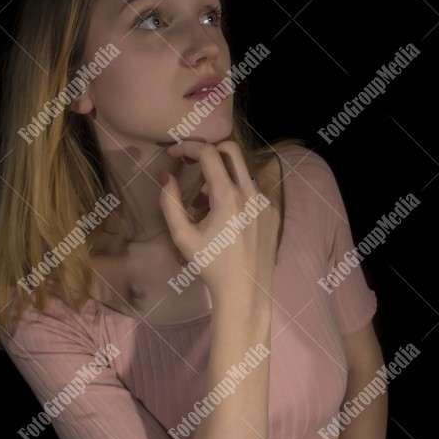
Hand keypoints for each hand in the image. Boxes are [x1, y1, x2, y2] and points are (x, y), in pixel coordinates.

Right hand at [159, 140, 279, 299]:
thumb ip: (170, 202)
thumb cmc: (211, 266)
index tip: (174, 152)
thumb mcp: (183, 237)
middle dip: (208, 150)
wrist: (245, 292)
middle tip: (192, 163)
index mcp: (227, 197)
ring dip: (220, 176)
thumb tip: (166, 176)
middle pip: (231, 150)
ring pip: (242, 172)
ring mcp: (265, 202)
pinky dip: (235, 192)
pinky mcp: (273, 213)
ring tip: (203, 202)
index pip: (208, 153)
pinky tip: (224, 217)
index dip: (187, 147)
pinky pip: (252, 191)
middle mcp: (251, 193)